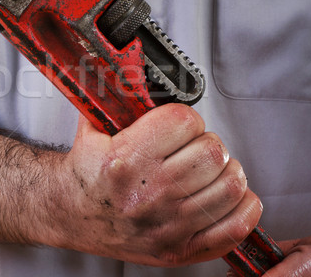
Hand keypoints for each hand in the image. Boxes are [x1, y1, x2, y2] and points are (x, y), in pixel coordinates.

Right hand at [53, 104, 261, 267]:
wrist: (69, 214)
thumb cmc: (85, 174)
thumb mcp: (92, 126)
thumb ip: (114, 93)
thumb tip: (131, 61)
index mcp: (126, 160)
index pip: (185, 121)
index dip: (185, 117)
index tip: (178, 124)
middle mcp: (149, 194)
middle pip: (213, 152)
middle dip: (206, 142)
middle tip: (192, 146)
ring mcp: (168, 225)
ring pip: (230, 185)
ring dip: (226, 171)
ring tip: (209, 168)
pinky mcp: (180, 250)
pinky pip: (234, 227)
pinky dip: (242, 207)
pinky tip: (225, 194)